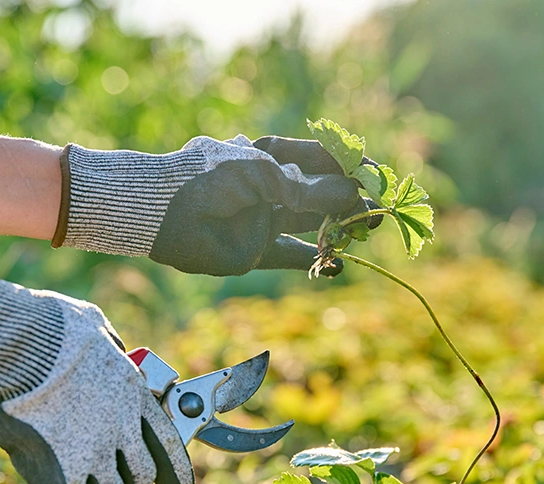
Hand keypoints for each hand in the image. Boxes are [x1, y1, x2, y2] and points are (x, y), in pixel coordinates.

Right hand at [0, 257, 194, 483]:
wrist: (13, 341)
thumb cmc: (46, 327)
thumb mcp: (95, 327)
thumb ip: (110, 347)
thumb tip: (113, 349)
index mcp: (135, 395)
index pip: (169, 450)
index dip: (178, 483)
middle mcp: (122, 429)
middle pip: (141, 481)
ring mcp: (94, 454)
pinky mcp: (61, 475)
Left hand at [53, 134, 379, 276]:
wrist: (164, 209)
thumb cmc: (211, 178)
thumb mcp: (269, 177)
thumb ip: (312, 189)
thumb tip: (356, 195)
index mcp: (270, 156)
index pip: (322, 158)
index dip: (351, 167)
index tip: (378, 176)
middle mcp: (270, 187)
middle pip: (321, 193)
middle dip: (351, 200)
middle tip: (379, 211)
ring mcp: (263, 219)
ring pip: (311, 225)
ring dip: (339, 230)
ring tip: (366, 234)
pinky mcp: (254, 250)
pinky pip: (290, 257)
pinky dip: (313, 262)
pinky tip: (336, 267)